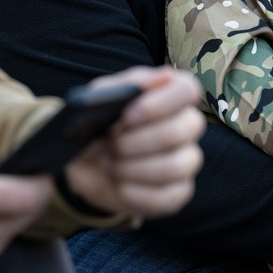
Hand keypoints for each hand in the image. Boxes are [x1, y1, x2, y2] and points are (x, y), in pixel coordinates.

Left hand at [64, 66, 204, 217]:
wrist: (83, 164)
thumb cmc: (99, 125)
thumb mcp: (101, 98)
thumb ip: (130, 84)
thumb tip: (165, 77)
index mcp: (173, 96)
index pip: (188, 89)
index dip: (159, 103)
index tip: (129, 114)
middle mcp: (188, 127)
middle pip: (182, 129)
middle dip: (136, 140)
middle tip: (111, 143)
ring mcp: (187, 162)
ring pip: (173, 166)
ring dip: (131, 168)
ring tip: (113, 164)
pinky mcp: (178, 192)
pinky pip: (163, 196)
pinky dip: (132, 192)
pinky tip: (120, 184)